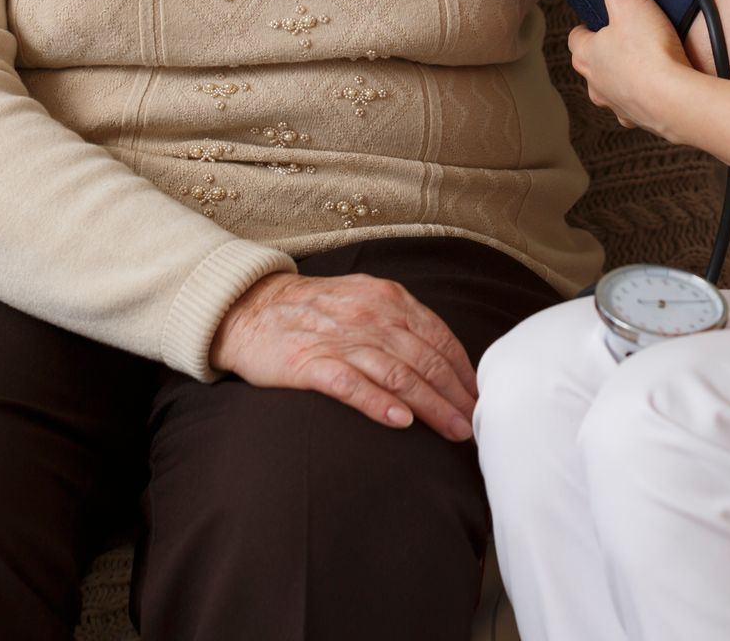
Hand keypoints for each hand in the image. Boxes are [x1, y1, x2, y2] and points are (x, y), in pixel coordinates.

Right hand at [210, 271, 479, 440]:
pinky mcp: (309, 363)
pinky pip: (351, 385)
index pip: (439, 337)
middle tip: (476, 423)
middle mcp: (370, 316)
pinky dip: (379, 404)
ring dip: (432, 406)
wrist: (248, 307)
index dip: (464, 371)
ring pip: (399, 374)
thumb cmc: (314, 309)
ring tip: (454, 430)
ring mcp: (340, 339)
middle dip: (456, 395)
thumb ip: (401, 321)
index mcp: (388, 299)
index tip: (480, 397)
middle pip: (426, 360)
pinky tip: (401, 422)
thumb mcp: (364, 299)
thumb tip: (443, 356)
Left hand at [566, 0, 696, 133]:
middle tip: (627, 39)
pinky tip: (664, 88)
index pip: (577, 38)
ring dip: (625, 79)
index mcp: (587, 56)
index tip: (603, 19)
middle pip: (594, 66)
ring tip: (647, 65)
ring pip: (614, 90)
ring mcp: (618, 105)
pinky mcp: (642, 121)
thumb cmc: (648, 51)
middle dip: (606, 54)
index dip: (589, 27)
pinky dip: (647, 99)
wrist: (676, 100)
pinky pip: (639, 108)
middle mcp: (596, 84)